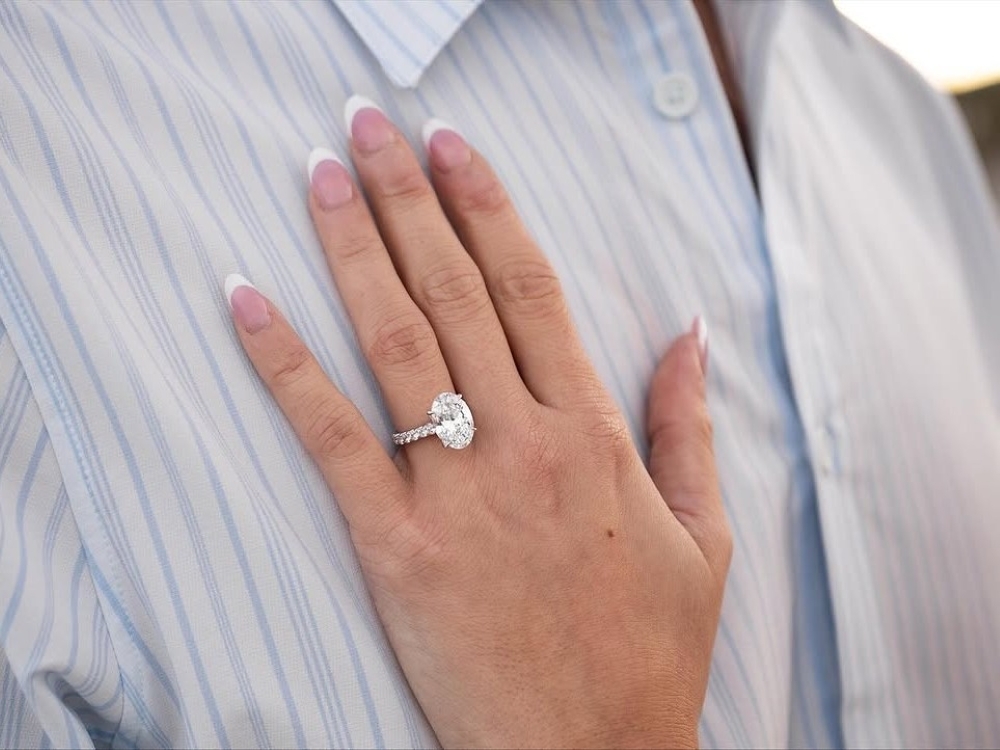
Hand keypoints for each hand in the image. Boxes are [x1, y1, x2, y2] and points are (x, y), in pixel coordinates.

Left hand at [224, 98, 731, 748]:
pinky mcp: (397, 548)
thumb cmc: (648, 651)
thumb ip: (688, 423)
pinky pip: (333, 438)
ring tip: (319, 177)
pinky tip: (247, 300)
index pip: (533, 289)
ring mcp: (458, 495)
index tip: (455, 145)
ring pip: (397, 344)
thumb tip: (690, 331)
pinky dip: (285, 364)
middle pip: (456, 293)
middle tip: (370, 127)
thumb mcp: (703, 534)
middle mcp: (525, 446)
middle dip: (409, 198)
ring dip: (353, 250)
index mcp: (596, 436)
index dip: (489, 207)